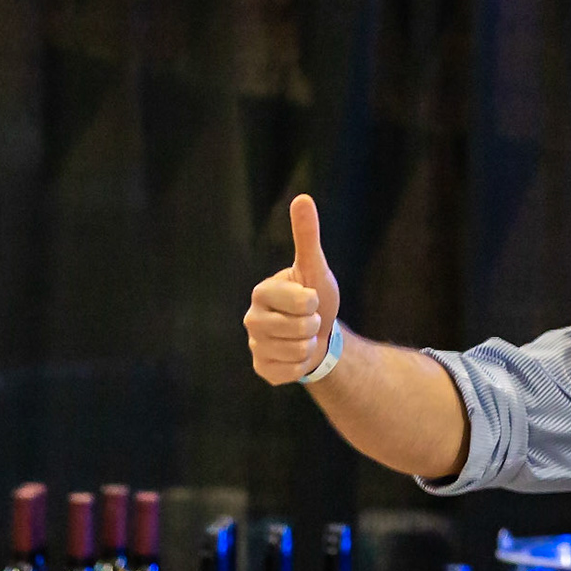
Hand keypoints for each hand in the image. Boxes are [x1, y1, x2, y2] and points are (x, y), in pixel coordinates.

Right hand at [244, 194, 342, 384]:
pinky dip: (301, 365)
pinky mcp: (262, 369)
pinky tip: (295, 355)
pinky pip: (290, 372)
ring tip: (303, 336)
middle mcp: (251, 318)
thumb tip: (302, 198)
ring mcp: (255, 345)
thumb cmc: (315, 296)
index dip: (314, 302)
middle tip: (308, 320)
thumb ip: (307, 235)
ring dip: (309, 345)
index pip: (301, 301)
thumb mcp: (315, 267)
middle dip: (313, 325)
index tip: (309, 298)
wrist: (319, 334)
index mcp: (261, 292)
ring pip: (296, 351)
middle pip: (299, 328)